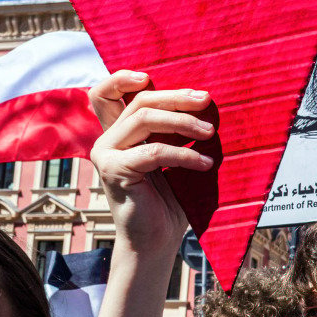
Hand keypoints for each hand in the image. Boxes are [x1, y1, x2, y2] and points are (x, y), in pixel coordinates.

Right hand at [88, 72, 216, 255]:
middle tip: (206, 101)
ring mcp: (106, 154)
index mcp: (120, 133)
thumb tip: (206, 105)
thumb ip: (176, 133)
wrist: (158, 241)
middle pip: (139, 101)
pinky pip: (153, 151)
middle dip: (176, 97)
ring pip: (144, 120)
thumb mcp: (176, 159)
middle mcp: (108, 139)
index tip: (150, 76)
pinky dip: (183, 155)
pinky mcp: (113, 171)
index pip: (106, 94)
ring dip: (182, 122)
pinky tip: (205, 164)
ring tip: (210, 134)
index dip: (122, 78)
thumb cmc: (172, 200)